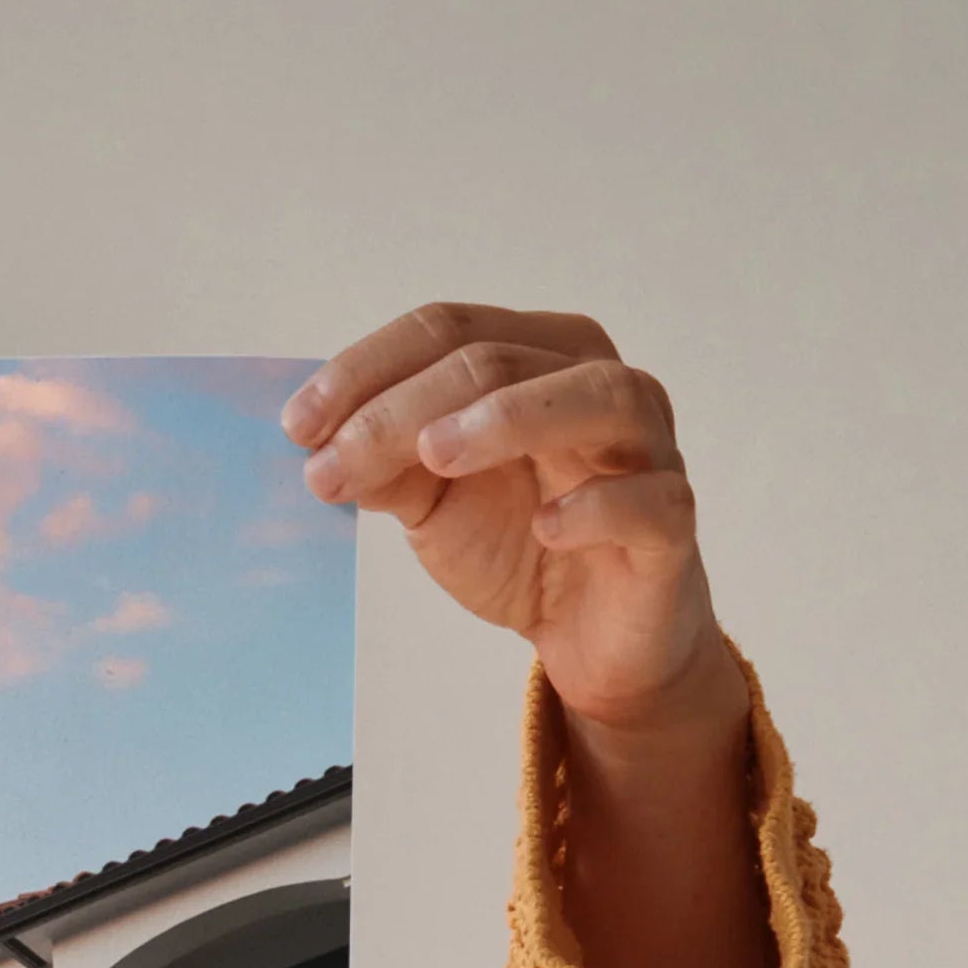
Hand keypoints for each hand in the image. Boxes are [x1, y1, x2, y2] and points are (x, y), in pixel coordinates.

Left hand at [286, 303, 771, 967]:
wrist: (590, 637)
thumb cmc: (520, 543)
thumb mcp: (433, 502)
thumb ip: (386, 465)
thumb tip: (321, 446)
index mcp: (538, 358)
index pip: (449, 330)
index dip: (367, 370)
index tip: (297, 427)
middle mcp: (598, 384)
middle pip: (501, 360)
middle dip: (405, 408)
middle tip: (334, 462)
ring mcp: (646, 449)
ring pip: (595, 397)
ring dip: (510, 418)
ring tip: (435, 455)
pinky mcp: (671, 525)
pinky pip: (650, 500)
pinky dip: (597, 505)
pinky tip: (546, 526)